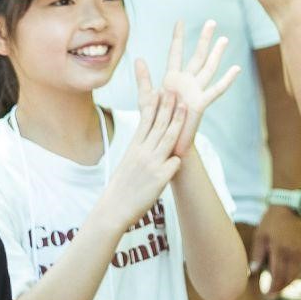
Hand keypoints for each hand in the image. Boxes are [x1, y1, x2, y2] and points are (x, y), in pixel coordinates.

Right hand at [96, 75, 187, 226]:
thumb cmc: (122, 187)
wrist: (114, 208)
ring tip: (185, 108)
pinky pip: (173, 164)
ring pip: (167, 139)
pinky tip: (181, 157)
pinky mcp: (158, 179)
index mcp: (134, 147)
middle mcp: (142, 152)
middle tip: (176, 91)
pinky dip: (177, 159)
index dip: (154, 105)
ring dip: (177, 122)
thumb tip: (149, 139)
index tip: (160, 91)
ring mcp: (151, 165)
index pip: (145, 121)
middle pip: (158, 125)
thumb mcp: (128, 162)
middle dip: (169, 107)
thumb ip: (140, 149)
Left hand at [146, 18, 238, 157]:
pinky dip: (227, 79)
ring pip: (208, 68)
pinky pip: (216, 89)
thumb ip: (143, 79)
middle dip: (204, 39)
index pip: (175, 52)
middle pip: (197, 55)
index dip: (178, 37)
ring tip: (224, 39)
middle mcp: (186, 82)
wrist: (165, 142)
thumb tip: (138, 57)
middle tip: (212, 22)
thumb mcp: (146, 99)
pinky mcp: (200, 103)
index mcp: (172, 79)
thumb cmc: (156, 122)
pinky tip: (236, 68)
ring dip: (216, 53)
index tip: (180, 21)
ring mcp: (195, 91)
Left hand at [250, 205, 300, 298]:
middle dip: (279, 289)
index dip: (273, 288)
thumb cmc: (270, 222)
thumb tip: (253, 272)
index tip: (266, 296)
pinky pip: (300, 268)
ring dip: (287, 284)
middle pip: (288, 278)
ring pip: (296, 275)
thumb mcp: (260, 237)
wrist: (287, 208)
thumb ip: (257, 255)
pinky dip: (294, 275)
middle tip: (270, 297)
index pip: (278, 275)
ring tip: (277, 288)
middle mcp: (293, 253)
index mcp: (280, 250)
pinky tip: (286, 278)